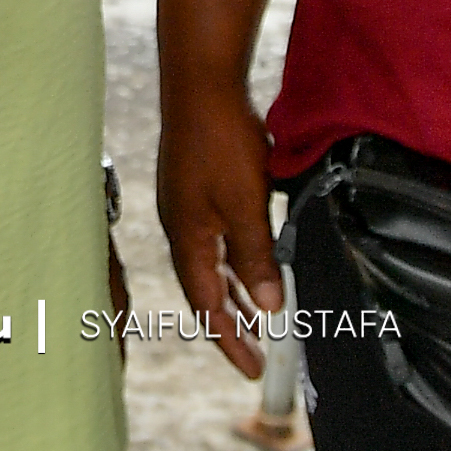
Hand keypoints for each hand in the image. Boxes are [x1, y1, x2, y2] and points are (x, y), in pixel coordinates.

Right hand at [157, 75, 283, 378]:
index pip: (208, 306)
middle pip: (205, 290)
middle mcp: (181, 227)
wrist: (201, 81)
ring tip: (258, 316)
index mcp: (187, 239)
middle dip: (230, 324)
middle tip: (255, 355)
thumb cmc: (220, 139)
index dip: (230, 340)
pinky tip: (253, 257)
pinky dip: (234, 259)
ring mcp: (186, 205)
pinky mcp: (196, 186)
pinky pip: (215, 238)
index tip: (253, 369)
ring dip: (234, 292)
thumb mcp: (246, 204)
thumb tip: (268, 308)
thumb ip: (256, 256)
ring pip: (211, 264)